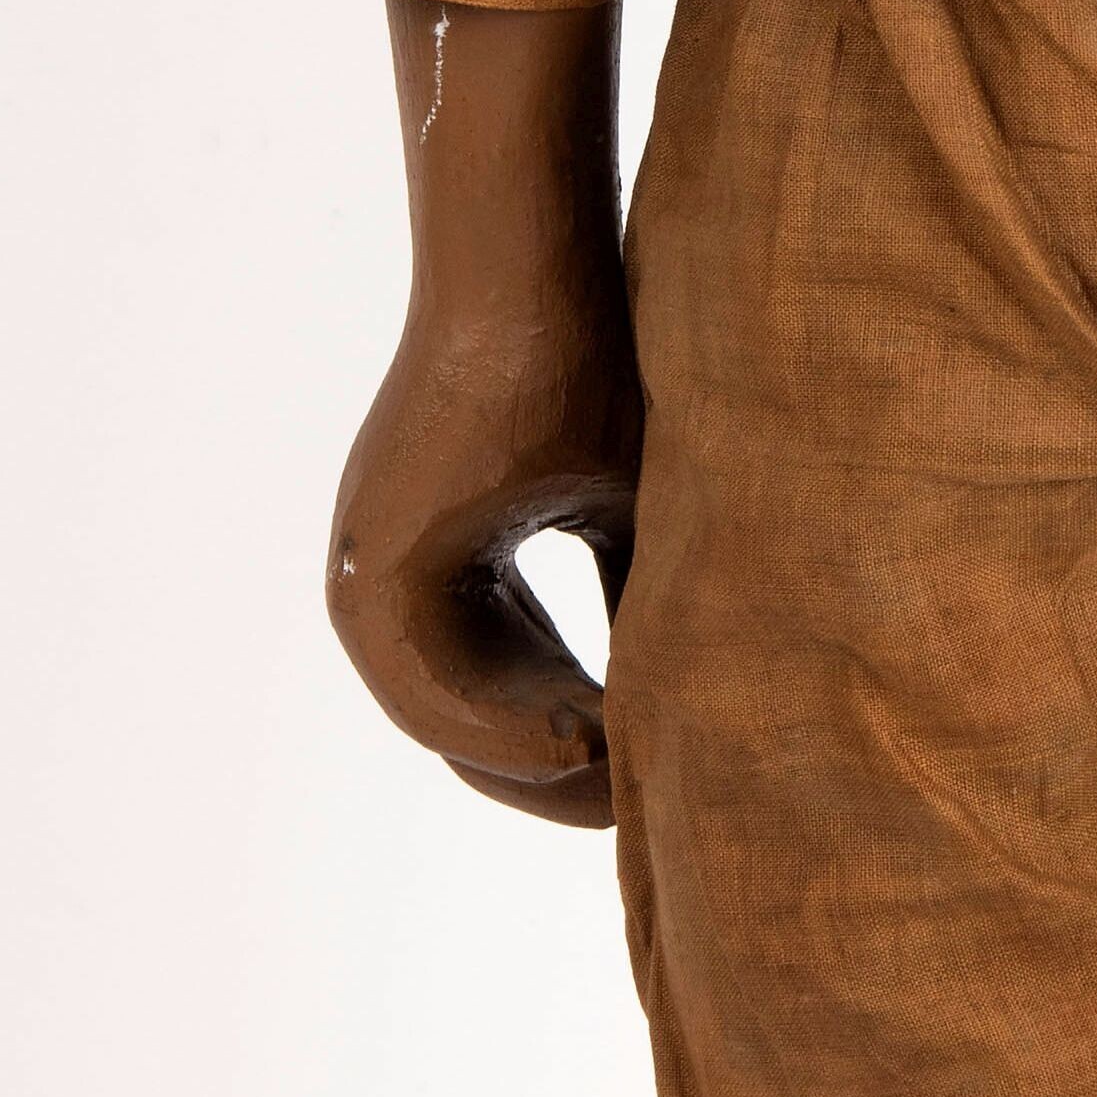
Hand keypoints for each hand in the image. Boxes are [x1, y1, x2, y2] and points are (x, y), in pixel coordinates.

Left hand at [327, 0, 641, 828]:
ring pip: (449, 727)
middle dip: (569, 779)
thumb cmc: (592, 368)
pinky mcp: (369, 570)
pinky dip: (497, 728)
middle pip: (482, 733)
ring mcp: (376, 583)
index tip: (669, 784)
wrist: (530, 280)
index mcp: (468, 580)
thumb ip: (652, 600)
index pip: (521, 702)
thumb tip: (727, 692)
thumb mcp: (638, 509)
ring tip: (623, 787)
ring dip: (537, 766)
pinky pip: (421, 693)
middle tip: (651, 816)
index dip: (598, 751)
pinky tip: (580, 739)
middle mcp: (412, 589)